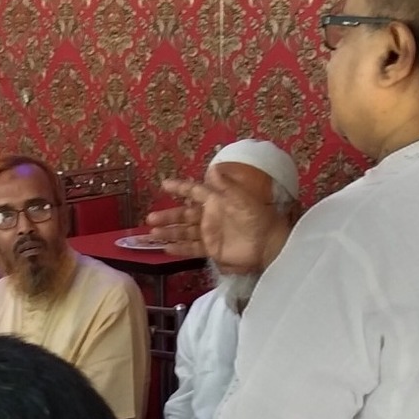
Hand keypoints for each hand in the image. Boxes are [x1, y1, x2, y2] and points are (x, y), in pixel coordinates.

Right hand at [146, 176, 288, 270]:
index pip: (194, 192)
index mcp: (216, 201)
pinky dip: (179, 249)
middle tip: (150, 218)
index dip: (180, 188)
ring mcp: (210, 234)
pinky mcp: (212, 249)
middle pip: (184, 215)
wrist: (268, 243)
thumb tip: (211, 169)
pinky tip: (166, 250)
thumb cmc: (257, 218)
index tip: (164, 185)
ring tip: (153, 233)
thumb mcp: (242, 199)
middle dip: (168, 216)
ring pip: (184, 232)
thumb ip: (226, 186)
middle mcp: (209, 216)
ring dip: (169, 232)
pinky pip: (192, 249)